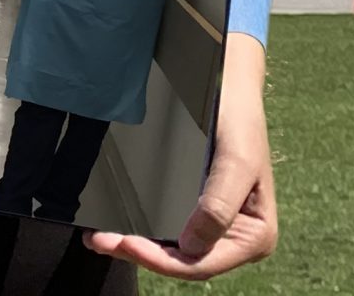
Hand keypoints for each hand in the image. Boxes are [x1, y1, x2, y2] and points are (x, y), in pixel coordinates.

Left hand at [90, 32, 275, 279]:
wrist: (230, 90)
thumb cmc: (238, 122)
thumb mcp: (235, 163)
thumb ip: (218, 207)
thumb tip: (191, 247)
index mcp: (254, 237)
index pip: (202, 263)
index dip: (163, 261)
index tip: (127, 242)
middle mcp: (235, 238)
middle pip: (184, 261)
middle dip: (141, 254)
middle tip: (99, 242)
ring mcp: (216, 227)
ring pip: (173, 251)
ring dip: (136, 248)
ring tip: (98, 240)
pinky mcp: (197, 212)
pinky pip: (170, 232)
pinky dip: (143, 235)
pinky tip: (116, 230)